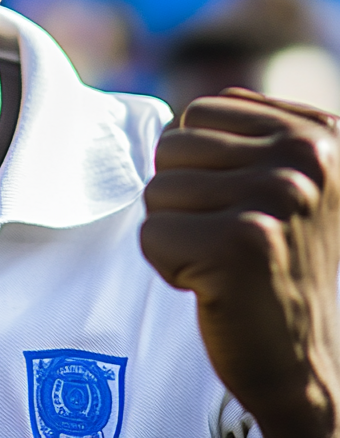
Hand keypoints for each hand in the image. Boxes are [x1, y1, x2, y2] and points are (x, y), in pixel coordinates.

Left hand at [142, 88, 339, 437]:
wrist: (303, 364)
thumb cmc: (276, 263)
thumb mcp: (282, 179)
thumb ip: (247, 130)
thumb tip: (191, 107)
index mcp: (319, 133)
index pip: (198, 113)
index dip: (201, 164)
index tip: (243, 207)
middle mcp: (306, 159)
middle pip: (172, 145)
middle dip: (183, 196)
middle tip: (229, 239)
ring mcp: (278, 200)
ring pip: (156, 189)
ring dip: (175, 231)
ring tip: (222, 261)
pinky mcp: (243, 246)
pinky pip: (151, 233)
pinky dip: (168, 265)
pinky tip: (213, 285)